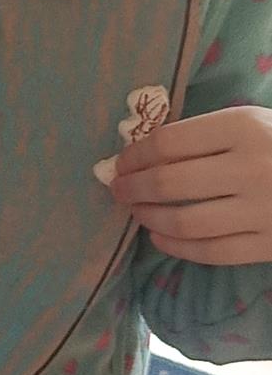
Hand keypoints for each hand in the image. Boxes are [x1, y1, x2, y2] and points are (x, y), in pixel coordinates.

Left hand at [110, 106, 271, 264]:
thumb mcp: (250, 123)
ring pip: (183, 220)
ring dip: (148, 217)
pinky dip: (175, 246)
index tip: (120, 162)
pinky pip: (210, 251)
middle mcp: (249, 167)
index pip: (168, 142)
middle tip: (117, 189)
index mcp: (242, 127)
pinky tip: (160, 238)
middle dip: (131, 188)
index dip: (134, 155)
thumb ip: (203, 136)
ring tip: (137, 212)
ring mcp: (261, 210)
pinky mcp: (269, 244)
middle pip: (168, 181)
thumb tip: (140, 154)